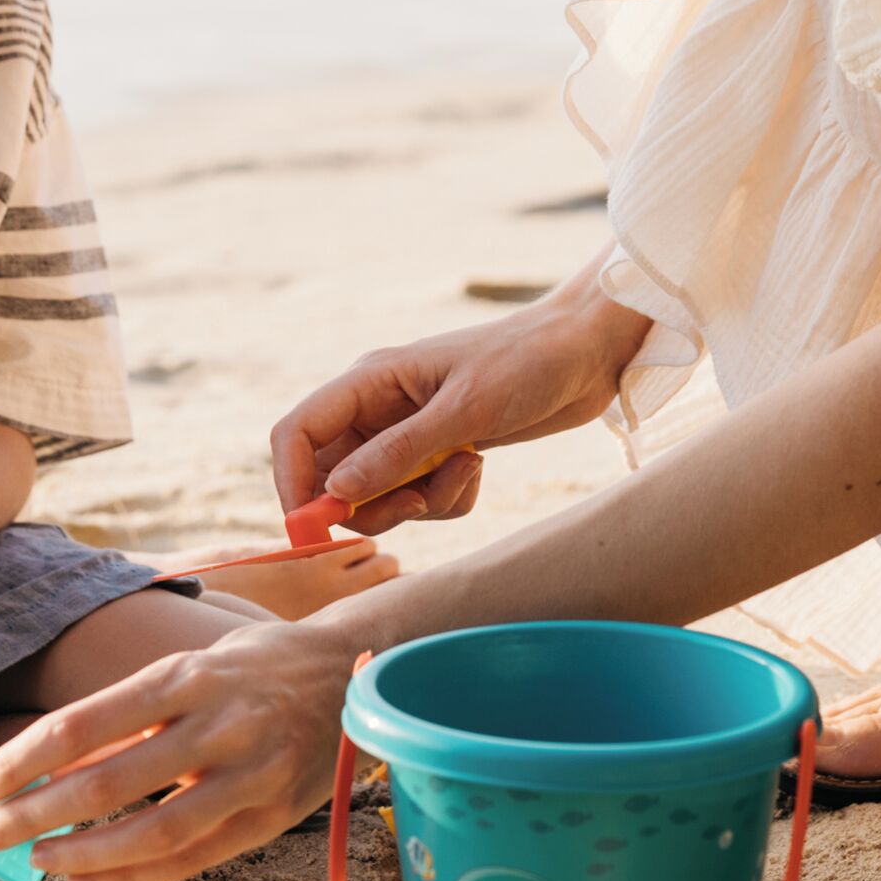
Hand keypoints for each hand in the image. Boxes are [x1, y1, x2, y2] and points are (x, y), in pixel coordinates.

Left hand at [0, 619, 358, 880]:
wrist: (357, 671)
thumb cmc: (255, 665)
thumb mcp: (193, 666)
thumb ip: (132, 714)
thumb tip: (51, 767)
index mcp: (188, 674)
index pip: (84, 724)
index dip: (24, 759)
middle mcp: (219, 723)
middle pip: (108, 781)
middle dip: (36, 812)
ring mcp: (251, 774)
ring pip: (152, 831)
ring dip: (83, 854)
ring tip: (37, 863)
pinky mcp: (273, 816)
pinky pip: (192, 859)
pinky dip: (133, 878)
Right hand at [267, 267, 653, 533]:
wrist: (588, 351)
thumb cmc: (526, 362)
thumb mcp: (464, 411)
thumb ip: (399, 453)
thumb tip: (335, 493)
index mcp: (371, 381)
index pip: (298, 433)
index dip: (293, 483)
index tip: (314, 528)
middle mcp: (380, 408)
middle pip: (335, 479)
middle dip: (372, 505)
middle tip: (417, 504)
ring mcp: (411, 433)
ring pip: (381, 497)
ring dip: (421, 502)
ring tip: (468, 469)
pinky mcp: (442, 453)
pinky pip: (422, 500)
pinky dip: (449, 499)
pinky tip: (480, 468)